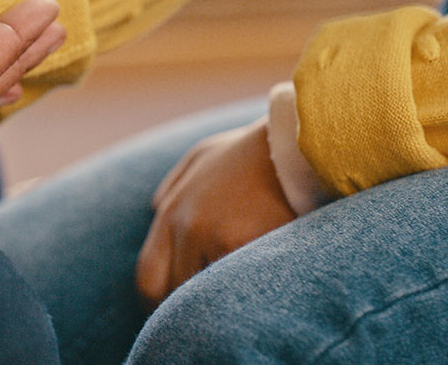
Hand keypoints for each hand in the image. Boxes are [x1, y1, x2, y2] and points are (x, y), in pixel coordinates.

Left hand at [134, 117, 296, 307]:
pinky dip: (247, 289)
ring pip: (206, 292)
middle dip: (185, 305)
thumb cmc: (253, 151)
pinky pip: (238, 284)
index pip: (147, 279)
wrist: (300, 140)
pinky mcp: (251, 245)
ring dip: (218, 295)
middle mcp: (188, 226)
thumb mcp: (202, 157)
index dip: (158, 303)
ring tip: (236, 287)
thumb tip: (155, 210)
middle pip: (172, 293)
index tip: (175, 307)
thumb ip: (173, 187)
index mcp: (172, 210)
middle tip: (207, 305)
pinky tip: (260, 280)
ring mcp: (219, 237)